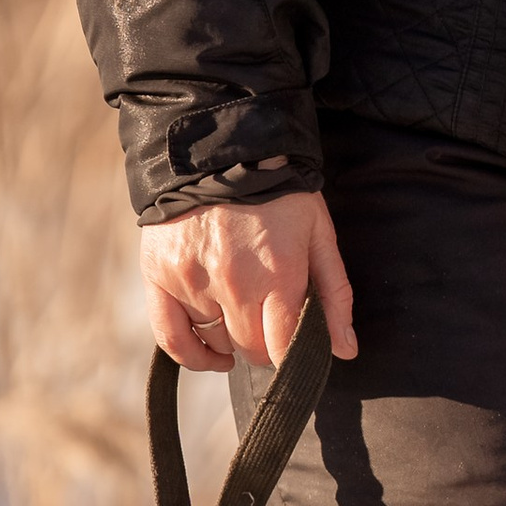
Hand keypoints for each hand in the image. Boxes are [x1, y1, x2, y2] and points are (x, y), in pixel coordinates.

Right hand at [141, 187, 356, 373]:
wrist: (222, 148)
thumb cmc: (280, 193)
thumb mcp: (319, 234)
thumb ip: (334, 295)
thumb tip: (345, 350)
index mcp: (278, 274)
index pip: (283, 349)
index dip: (292, 358)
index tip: (293, 349)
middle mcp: (233, 284)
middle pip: (251, 350)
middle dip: (266, 343)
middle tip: (270, 320)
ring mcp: (193, 281)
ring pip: (216, 342)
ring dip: (232, 337)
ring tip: (241, 309)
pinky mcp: (160, 275)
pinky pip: (170, 337)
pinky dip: (191, 354)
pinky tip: (210, 354)